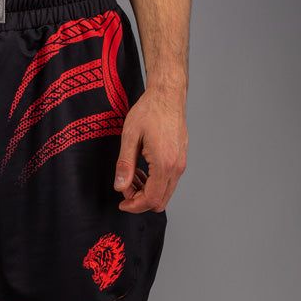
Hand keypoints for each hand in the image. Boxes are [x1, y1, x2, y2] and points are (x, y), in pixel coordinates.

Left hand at [114, 87, 187, 212]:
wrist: (167, 94)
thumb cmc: (150, 111)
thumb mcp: (130, 137)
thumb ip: (125, 165)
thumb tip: (120, 187)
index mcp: (164, 163)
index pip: (151, 199)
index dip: (134, 205)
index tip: (121, 203)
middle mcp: (176, 166)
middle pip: (159, 201)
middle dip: (140, 201)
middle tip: (125, 188)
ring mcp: (180, 163)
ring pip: (164, 193)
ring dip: (146, 191)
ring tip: (132, 176)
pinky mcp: (180, 159)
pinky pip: (168, 182)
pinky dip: (154, 183)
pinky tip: (142, 170)